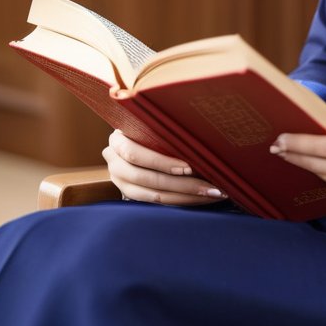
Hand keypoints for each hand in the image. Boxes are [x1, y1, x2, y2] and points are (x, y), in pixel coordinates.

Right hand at [103, 129, 225, 205]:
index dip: (162, 162)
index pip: (136, 154)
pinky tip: (198, 198)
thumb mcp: (151, 123)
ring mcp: (120, 181)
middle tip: (210, 186)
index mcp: (117, 141)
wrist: (133, 138)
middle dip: (182, 184)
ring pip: (153, 195)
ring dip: (185, 197)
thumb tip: (199, 129)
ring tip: (211, 194)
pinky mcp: (130, 194)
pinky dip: (179, 201)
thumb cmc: (148, 126)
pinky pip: (156, 202)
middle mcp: (114, 163)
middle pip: (147, 178)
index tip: (189, 167)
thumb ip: (164, 129)